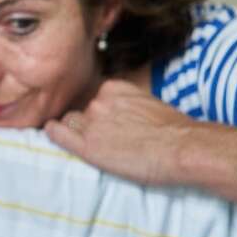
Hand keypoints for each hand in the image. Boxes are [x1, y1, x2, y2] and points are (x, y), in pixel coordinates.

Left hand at [44, 80, 195, 186]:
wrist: (182, 148)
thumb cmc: (174, 131)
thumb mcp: (148, 105)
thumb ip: (128, 105)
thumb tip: (123, 116)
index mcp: (115, 88)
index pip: (92, 98)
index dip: (95, 114)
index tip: (103, 124)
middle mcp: (99, 101)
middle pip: (79, 111)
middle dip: (86, 124)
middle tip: (102, 139)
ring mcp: (91, 122)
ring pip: (69, 123)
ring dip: (75, 133)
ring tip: (92, 145)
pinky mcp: (86, 144)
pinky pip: (57, 133)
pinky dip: (54, 134)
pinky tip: (54, 135)